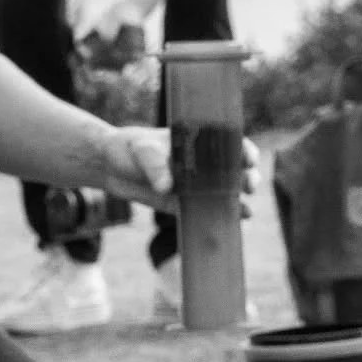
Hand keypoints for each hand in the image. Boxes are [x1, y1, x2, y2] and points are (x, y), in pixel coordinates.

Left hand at [99, 125, 260, 217]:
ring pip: (227, 191)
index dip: (244, 150)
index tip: (248, 159)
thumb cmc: (131, 148)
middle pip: (235, 169)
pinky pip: (209, 210)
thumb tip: (167, 186)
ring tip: (246, 209)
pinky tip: (238, 219)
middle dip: (248, 177)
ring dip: (240, 199)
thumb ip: (155, 166)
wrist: (112, 166)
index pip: (230, 143)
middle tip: (249, 185)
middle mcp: (203, 162)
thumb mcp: (142, 150)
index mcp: (199, 141)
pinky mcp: (186, 203)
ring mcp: (196, 184)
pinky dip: (224, 215)